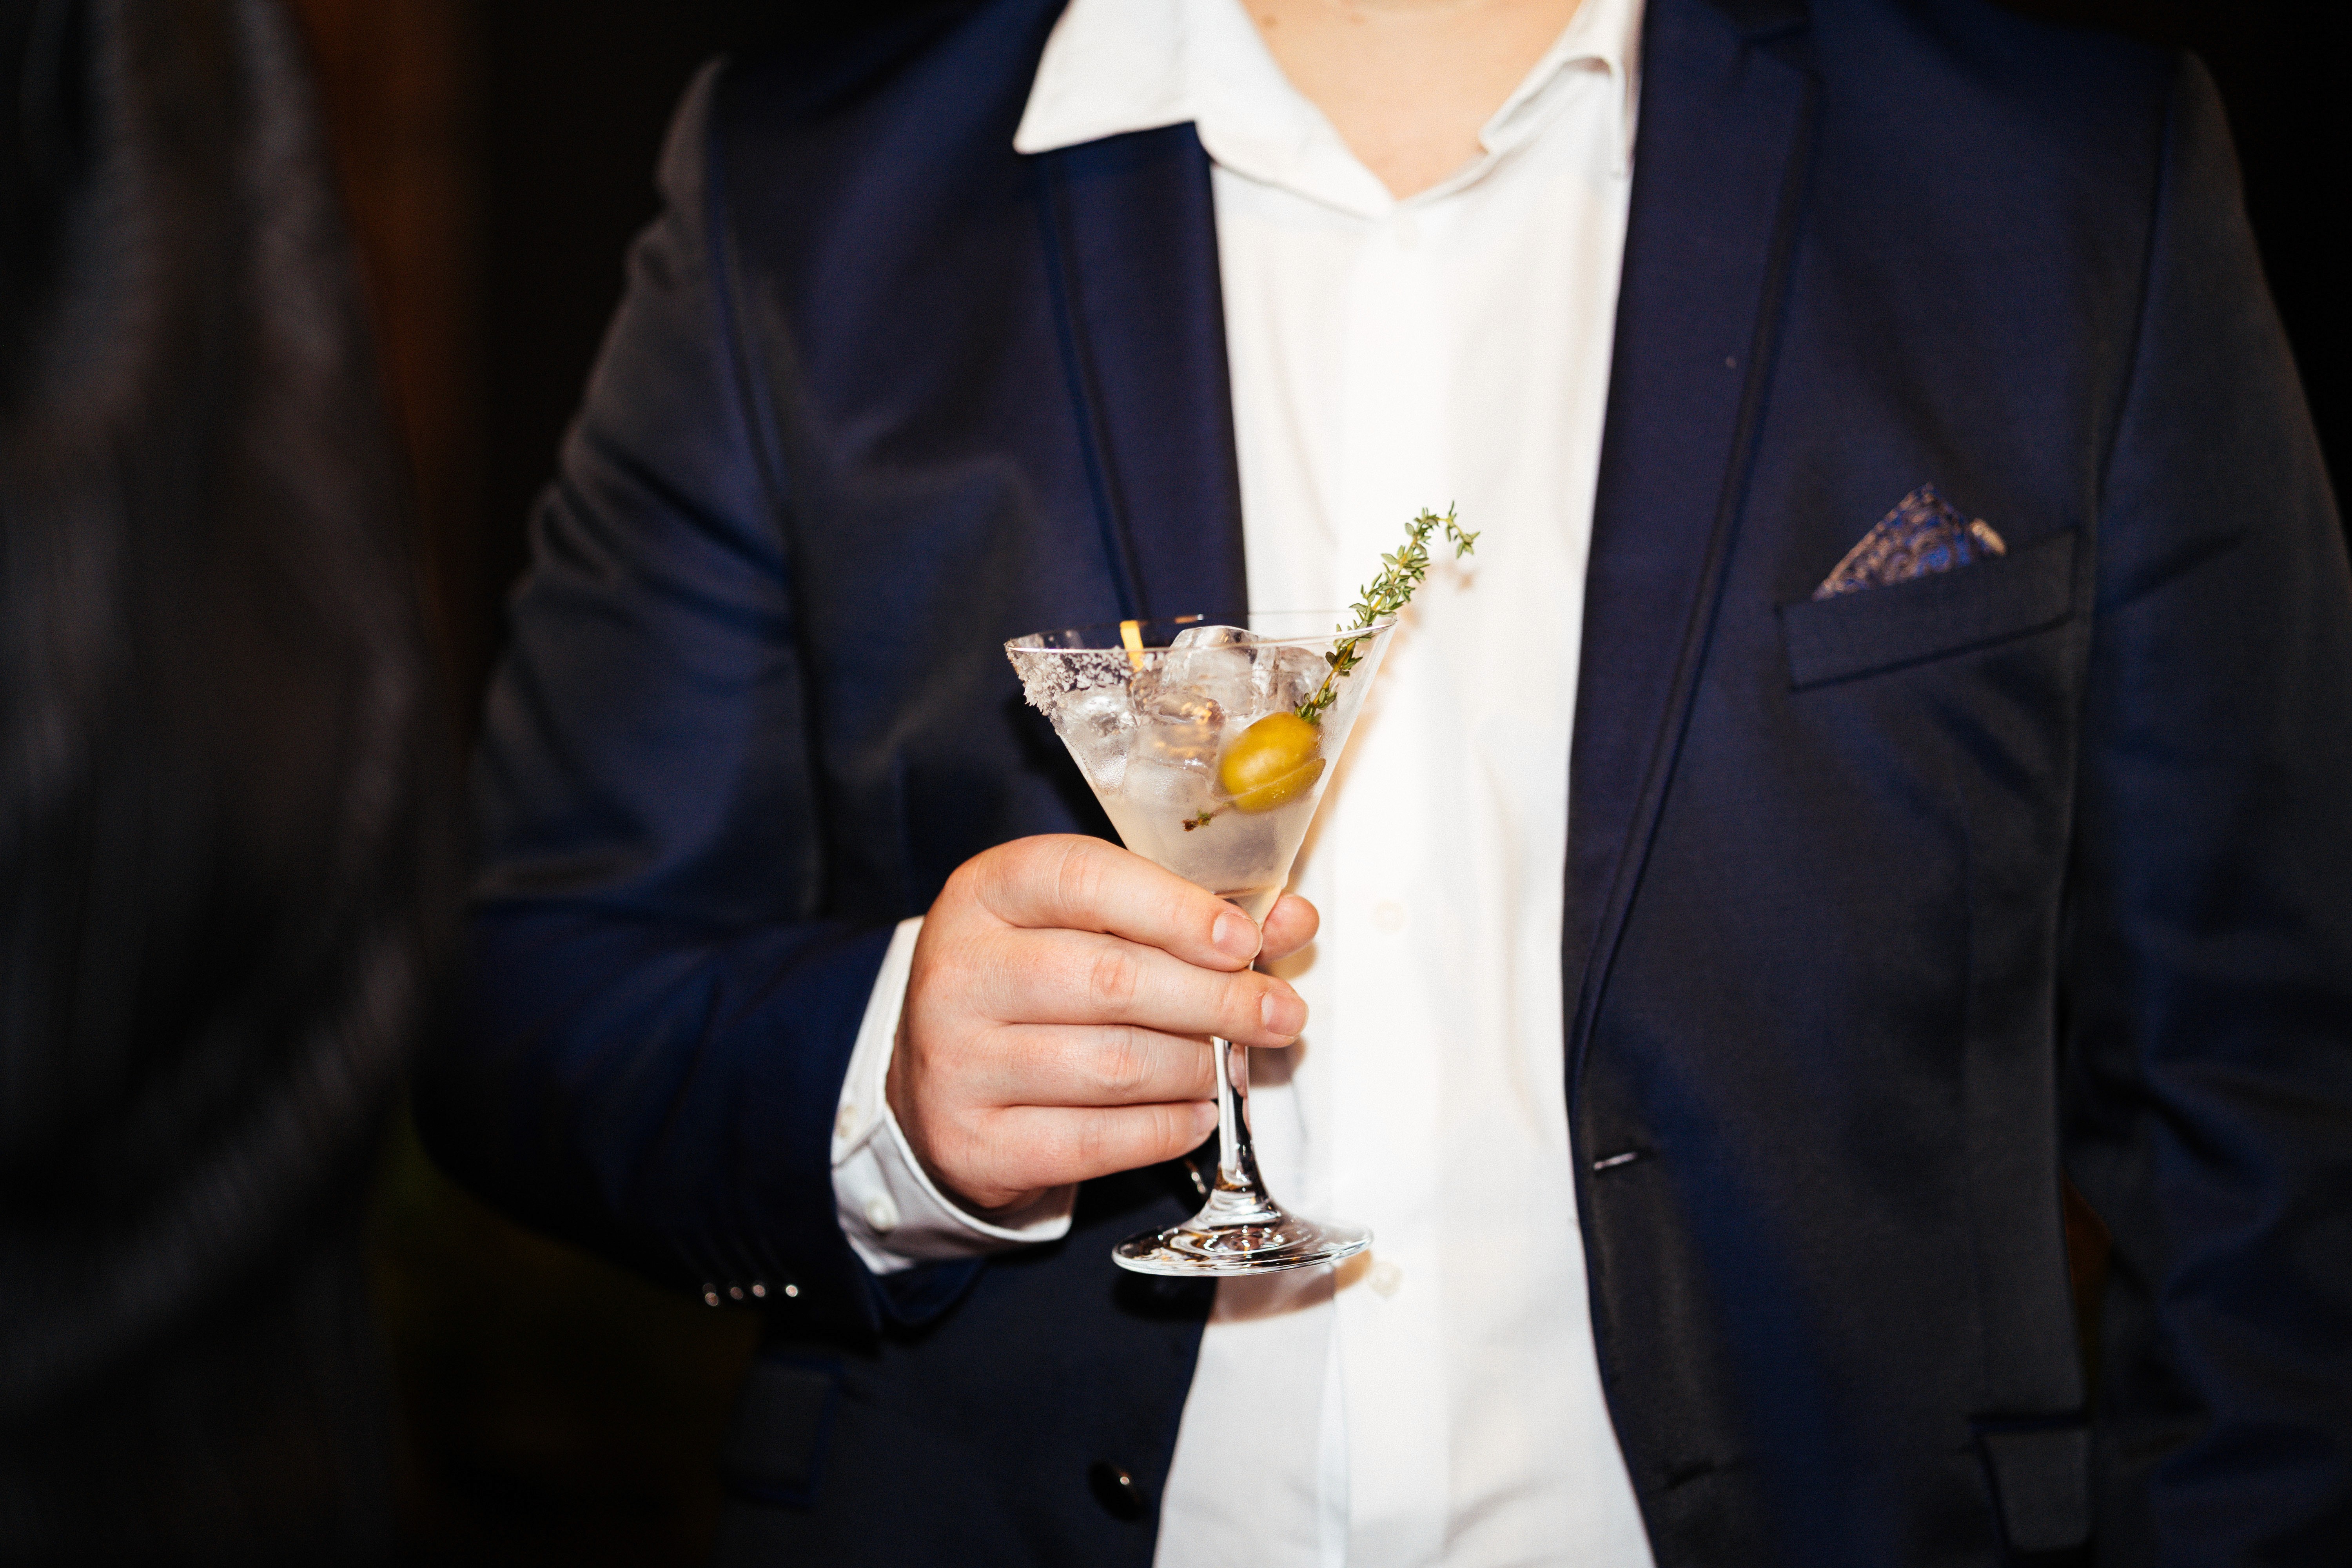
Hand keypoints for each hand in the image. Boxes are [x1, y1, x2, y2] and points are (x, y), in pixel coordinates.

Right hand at [887, 834, 1315, 1216]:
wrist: (940, 1076)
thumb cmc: (1038, 983)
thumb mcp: (1094, 927)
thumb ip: (1190, 917)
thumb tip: (1291, 921)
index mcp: (988, 892)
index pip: (1085, 879)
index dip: (1177, 909)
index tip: (1247, 940)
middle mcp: (960, 970)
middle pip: (1111, 980)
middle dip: (1216, 1000)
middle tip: (1279, 1014)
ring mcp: (957, 1061)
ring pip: (1113, 1066)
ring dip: (1196, 1067)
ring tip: (1230, 1063)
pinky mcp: (974, 1142)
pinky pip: (1097, 1142)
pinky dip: (1167, 1128)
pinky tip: (1196, 1113)